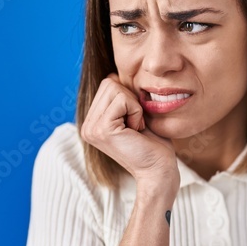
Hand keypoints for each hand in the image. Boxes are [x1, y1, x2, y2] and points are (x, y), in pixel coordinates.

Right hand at [80, 73, 178, 193]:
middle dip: (131, 100)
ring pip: (115, 88)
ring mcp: (91, 128)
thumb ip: (122, 97)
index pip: (107, 84)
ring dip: (134, 106)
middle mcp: (87, 125)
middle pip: (109, 83)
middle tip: (136, 126)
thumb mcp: (135, 114)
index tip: (135, 122)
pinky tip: (136, 131)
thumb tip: (113, 75)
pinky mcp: (102, 129)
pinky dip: (136, 112)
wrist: (159, 170)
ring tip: (135, 129)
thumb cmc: (153, 144)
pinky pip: (122, 99)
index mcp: (92, 122)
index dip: (129, 97)